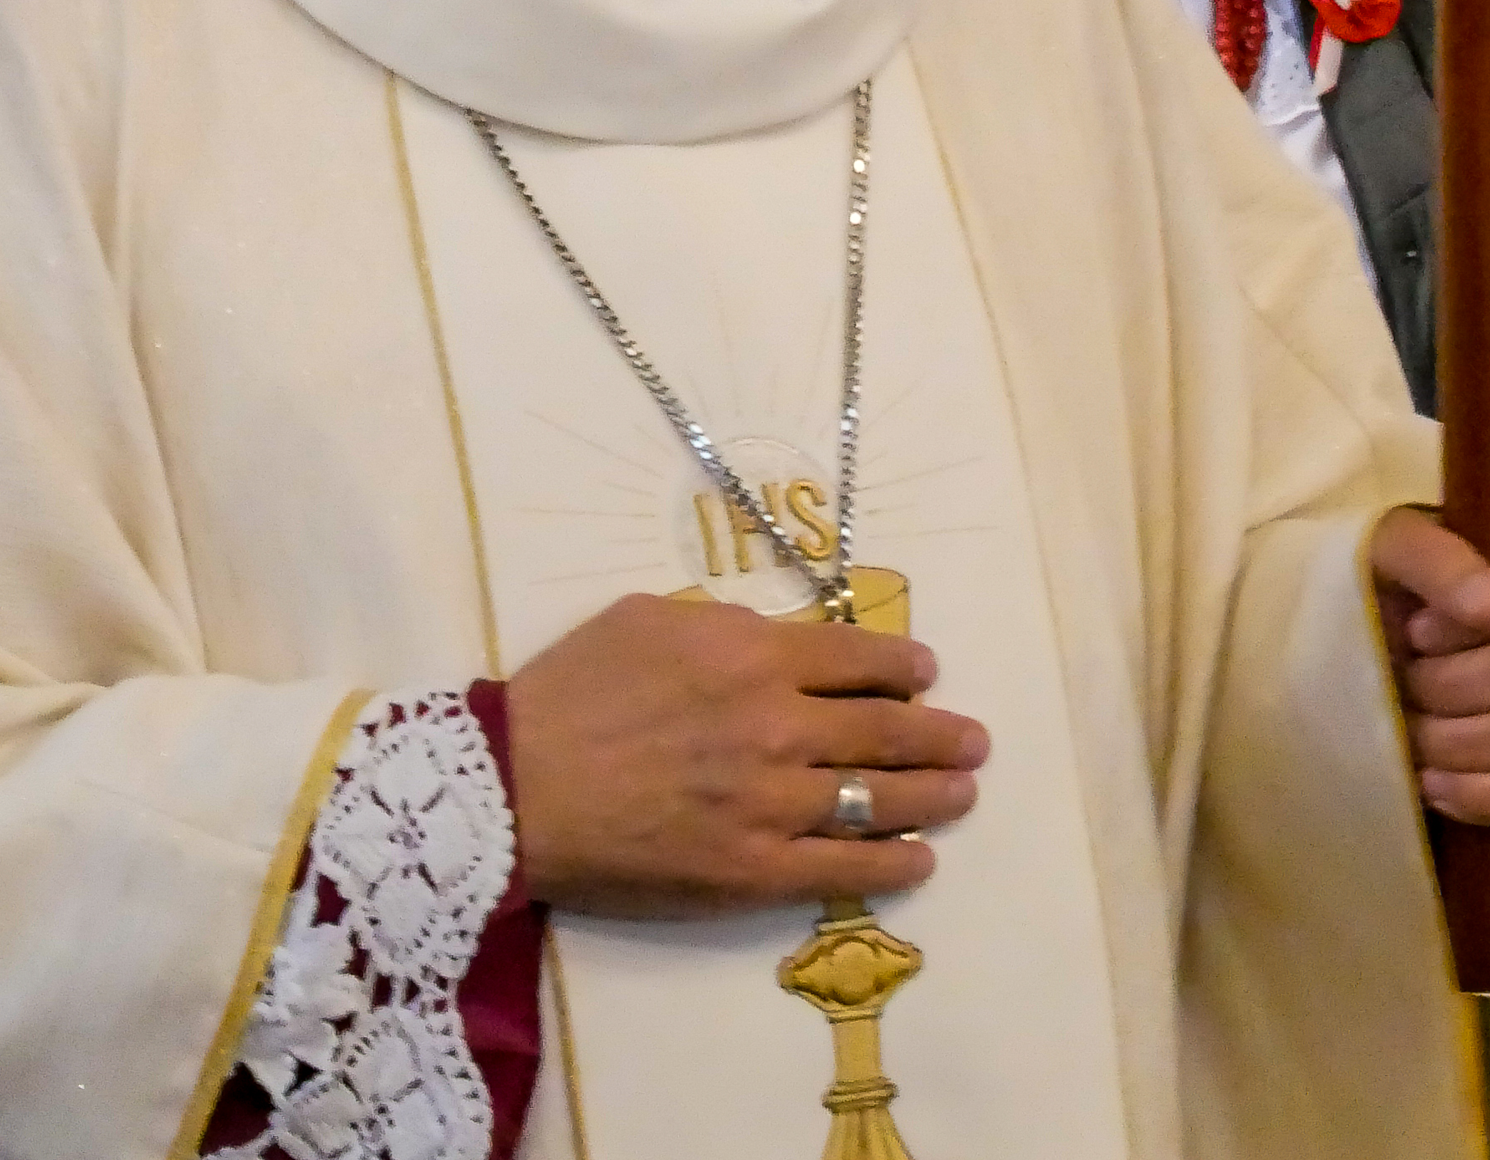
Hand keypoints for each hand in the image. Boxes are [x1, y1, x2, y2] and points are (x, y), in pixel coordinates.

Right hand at [506, 591, 989, 919]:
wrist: (516, 787)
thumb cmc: (570, 691)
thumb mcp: (647, 618)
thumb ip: (721, 624)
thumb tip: (768, 637)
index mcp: (753, 654)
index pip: (857, 657)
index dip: (904, 667)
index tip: (926, 674)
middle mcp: (779, 725)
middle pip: (885, 727)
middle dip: (940, 732)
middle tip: (974, 739)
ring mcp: (772, 803)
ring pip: (878, 797)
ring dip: (934, 794)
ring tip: (964, 790)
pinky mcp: (754, 871)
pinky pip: (844, 868)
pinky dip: (894, 863)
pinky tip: (921, 857)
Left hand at [1373, 510, 1489, 827]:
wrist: (1423, 645)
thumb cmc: (1419, 585)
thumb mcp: (1402, 545)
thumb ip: (1438, 559)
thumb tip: (1481, 605)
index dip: (1472, 621)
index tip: (1420, 632)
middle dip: (1455, 687)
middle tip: (1414, 683)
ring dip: (1462, 743)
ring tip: (1418, 732)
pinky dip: (1485, 796)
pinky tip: (1437, 783)